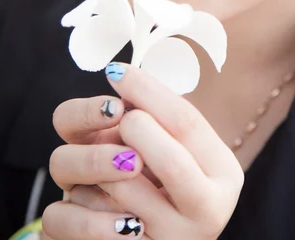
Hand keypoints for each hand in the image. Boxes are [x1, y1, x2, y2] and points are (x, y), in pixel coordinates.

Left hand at [43, 63, 243, 238]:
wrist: (158, 236)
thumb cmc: (163, 179)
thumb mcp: (176, 145)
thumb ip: (161, 117)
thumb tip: (120, 76)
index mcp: (222, 172)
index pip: (188, 123)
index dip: (148, 91)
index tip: (117, 70)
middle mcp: (206, 212)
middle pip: (170, 162)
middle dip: (133, 129)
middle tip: (120, 118)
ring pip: (118, 191)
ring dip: (96, 166)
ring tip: (103, 166)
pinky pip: (79, 225)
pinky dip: (72, 206)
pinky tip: (87, 201)